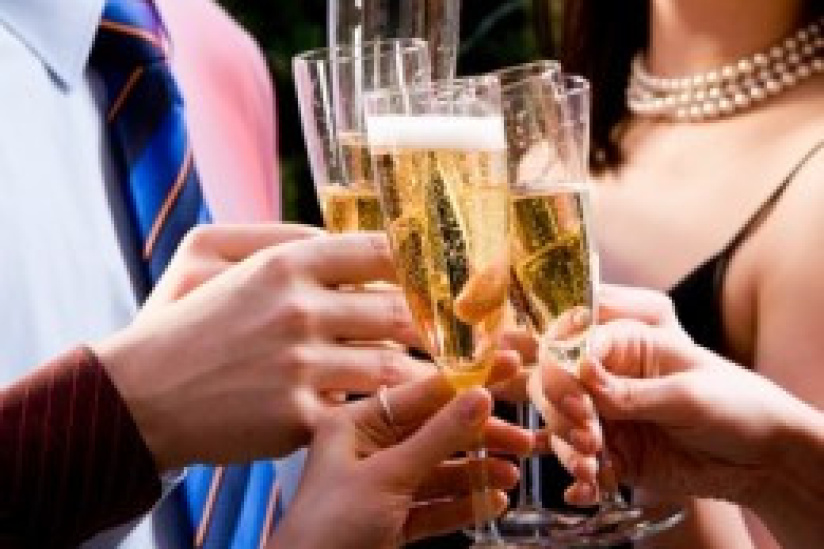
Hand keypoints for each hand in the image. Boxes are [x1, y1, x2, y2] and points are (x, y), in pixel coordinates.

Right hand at [95, 225, 433, 469]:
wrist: (136, 397)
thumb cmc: (183, 323)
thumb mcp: (207, 252)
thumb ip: (278, 236)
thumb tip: (338, 235)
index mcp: (285, 263)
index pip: (379, 251)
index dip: (416, 265)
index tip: (431, 279)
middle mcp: (299, 309)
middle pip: (398, 309)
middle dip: (431, 323)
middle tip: (450, 331)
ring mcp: (299, 364)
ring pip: (391, 364)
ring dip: (418, 369)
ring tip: (437, 372)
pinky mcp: (296, 416)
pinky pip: (363, 410)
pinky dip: (384, 409)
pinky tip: (396, 409)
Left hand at [271, 373, 533, 548]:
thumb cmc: (329, 527)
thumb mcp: (388, 476)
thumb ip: (438, 437)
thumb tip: (479, 396)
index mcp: (356, 424)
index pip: (421, 394)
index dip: (467, 381)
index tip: (507, 366)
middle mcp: (370, 449)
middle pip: (437, 433)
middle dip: (480, 438)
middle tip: (522, 440)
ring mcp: (382, 486)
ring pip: (440, 471)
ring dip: (477, 473)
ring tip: (512, 475)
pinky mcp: (392, 521)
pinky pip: (435, 506)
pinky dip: (464, 504)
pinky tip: (493, 502)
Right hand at [539, 284, 813, 508]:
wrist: (763, 460)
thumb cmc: (737, 406)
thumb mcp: (688, 394)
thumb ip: (631, 390)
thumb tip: (581, 372)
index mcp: (629, 344)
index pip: (574, 345)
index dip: (563, 371)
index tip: (575, 401)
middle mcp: (609, 376)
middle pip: (554, 383)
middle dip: (561, 412)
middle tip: (589, 437)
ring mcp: (606, 415)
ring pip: (558, 424)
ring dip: (566, 447)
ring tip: (591, 467)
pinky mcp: (611, 451)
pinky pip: (578, 461)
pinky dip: (578, 477)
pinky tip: (587, 489)